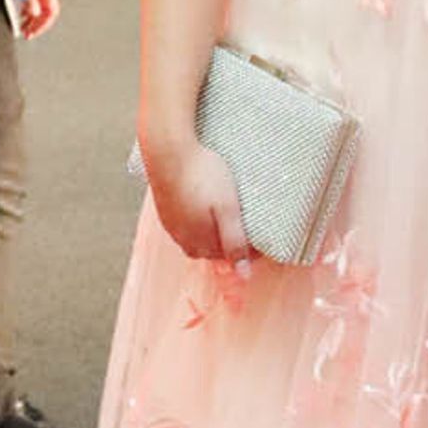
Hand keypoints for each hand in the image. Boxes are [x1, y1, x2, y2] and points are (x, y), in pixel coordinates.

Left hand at [19, 0, 61, 39]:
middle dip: (37, 26)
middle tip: (27, 34)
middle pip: (47, 14)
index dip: (43, 25)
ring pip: (42, 10)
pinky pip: (37, 4)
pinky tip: (22, 15)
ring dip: (33, 20)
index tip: (33, 32)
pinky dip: (30, 11)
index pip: (51, 13)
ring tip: (23, 28)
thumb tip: (34, 13)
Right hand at [145, 135, 251, 274]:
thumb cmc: (202, 176)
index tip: (262, 235)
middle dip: (230, 240)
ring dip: (213, 230)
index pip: (230, 257)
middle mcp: (183, 239)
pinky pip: (185, 223)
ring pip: (197, 236)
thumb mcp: (227, 210)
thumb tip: (243, 276)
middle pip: (213, 249)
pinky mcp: (165, 209)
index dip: (249, 248)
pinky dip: (198, 220)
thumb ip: (235, 243)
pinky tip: (203, 204)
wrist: (168, 151)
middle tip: (247, 222)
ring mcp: (171, 225)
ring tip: (226, 213)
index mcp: (200, 244)